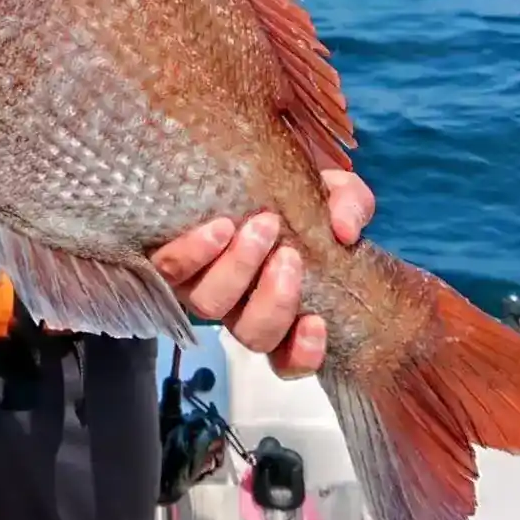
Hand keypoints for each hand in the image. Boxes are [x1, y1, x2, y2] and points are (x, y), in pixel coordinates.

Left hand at [150, 164, 374, 378]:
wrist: (237, 160)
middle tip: (289, 254)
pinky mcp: (169, 259)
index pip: (288, 359)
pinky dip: (195, 253)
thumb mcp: (335, 191)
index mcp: (280, 305)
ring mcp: (200, 285)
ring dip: (238, 269)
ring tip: (262, 226)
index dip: (301, 354)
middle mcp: (238, 305)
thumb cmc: (290, 188)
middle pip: (251, 334)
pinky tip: (220, 227)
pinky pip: (169, 271)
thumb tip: (344, 231)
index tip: (316, 321)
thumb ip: (350, 206)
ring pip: (210, 306)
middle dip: (274, 300)